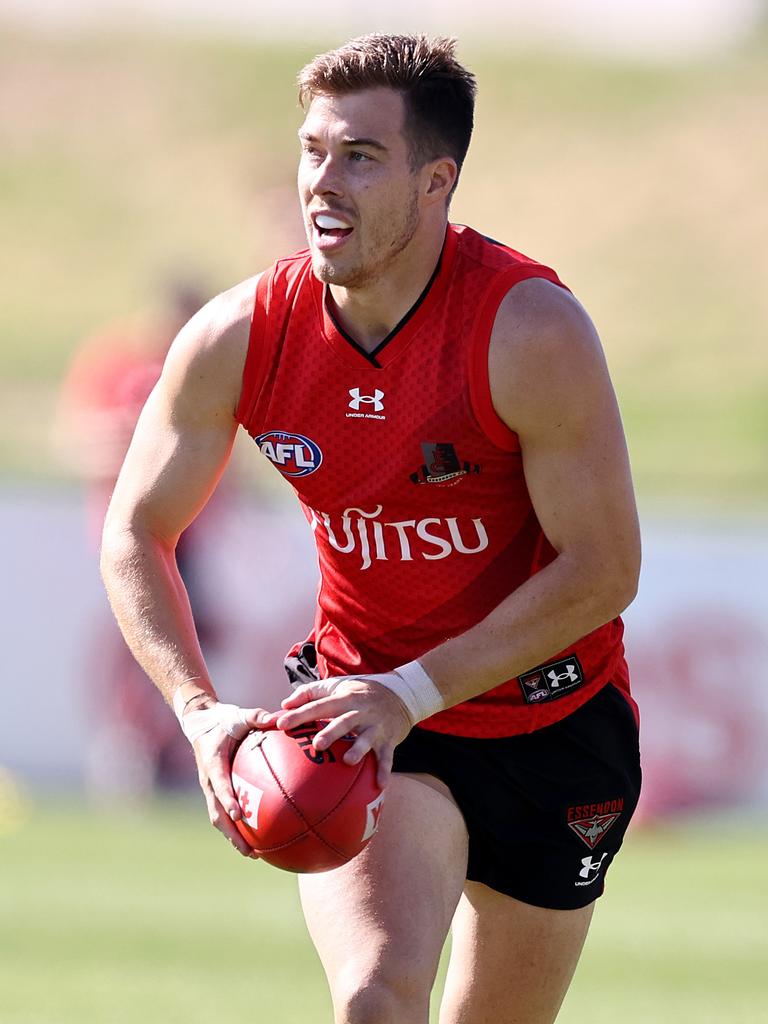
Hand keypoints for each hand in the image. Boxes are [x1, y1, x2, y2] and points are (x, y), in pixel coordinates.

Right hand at [180, 697, 279, 856]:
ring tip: (254, 854)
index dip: (228, 800)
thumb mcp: (238, 715)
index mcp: (212, 764)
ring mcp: (210, 789)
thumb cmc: (222, 720)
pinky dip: (236, 829)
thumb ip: (255, 716)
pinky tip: (257, 838)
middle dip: (232, 834)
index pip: (219, 785)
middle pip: (217, 814)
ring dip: (233, 838)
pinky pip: (224, 814)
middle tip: (250, 850)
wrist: (200, 724)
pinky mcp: (215, 792)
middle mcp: (208, 781)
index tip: (238, 815)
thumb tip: (276, 717)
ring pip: (219, 820)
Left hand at [275, 676, 413, 788]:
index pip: (319, 706)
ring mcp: (375, 726)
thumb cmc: (357, 693)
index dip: (300, 714)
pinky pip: (387, 757)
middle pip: (344, 721)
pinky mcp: (388, 740)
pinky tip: (380, 785)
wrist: (399, 695)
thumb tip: (284, 704)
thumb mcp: (335, 686)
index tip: (281, 723)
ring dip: (358, 750)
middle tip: (316, 745)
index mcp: (344, 698)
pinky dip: (384, 770)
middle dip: (331, 732)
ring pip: (366, 738)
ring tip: (348, 761)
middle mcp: (360, 711)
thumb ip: (309, 693)